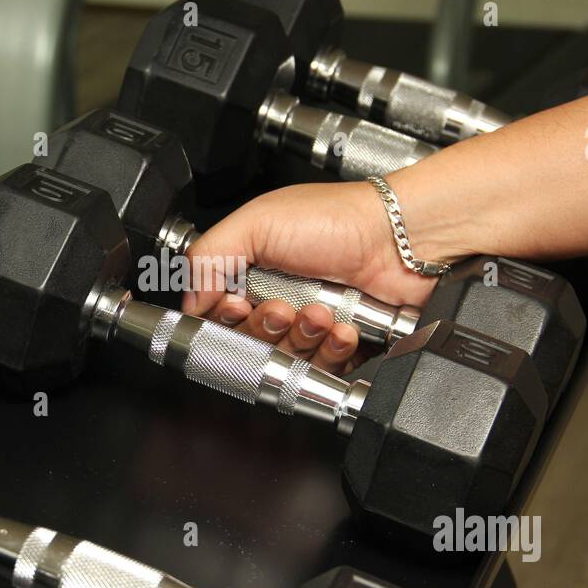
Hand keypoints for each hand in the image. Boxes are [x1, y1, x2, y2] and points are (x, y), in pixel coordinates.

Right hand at [180, 180, 443, 373]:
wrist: (399, 237)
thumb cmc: (337, 219)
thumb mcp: (257, 222)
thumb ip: (209, 258)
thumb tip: (189, 301)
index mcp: (250, 270)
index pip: (216, 315)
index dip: (223, 320)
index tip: (235, 306)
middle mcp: (277, 296)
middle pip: (248, 342)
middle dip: (264, 328)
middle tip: (281, 307)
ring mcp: (308, 322)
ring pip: (284, 359)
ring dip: (300, 337)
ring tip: (320, 312)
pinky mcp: (338, 344)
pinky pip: (321, 368)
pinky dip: (330, 349)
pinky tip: (340, 327)